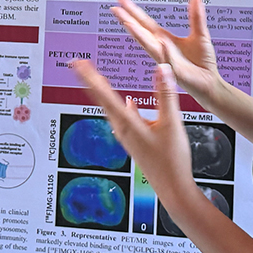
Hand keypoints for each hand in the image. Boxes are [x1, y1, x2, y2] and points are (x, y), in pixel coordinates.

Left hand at [71, 48, 199, 225]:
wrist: (174, 189)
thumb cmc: (172, 161)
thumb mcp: (172, 123)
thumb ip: (166, 94)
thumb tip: (162, 68)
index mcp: (128, 124)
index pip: (104, 94)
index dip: (90, 76)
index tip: (78, 63)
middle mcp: (123, 130)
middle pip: (102, 100)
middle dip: (91, 81)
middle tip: (79, 66)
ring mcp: (128, 137)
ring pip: (111, 110)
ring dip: (103, 93)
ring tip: (96, 80)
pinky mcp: (135, 142)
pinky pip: (123, 119)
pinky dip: (122, 108)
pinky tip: (130, 105)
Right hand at [108, 0, 226, 109]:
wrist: (210, 83)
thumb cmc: (203, 62)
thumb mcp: (200, 34)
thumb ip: (196, 16)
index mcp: (165, 39)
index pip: (146, 23)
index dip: (134, 11)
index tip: (122, 1)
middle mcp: (162, 49)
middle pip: (142, 32)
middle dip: (128, 20)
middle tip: (115, 9)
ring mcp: (166, 60)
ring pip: (150, 46)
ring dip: (139, 35)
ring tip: (128, 23)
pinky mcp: (175, 72)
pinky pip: (168, 60)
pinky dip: (164, 52)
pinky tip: (161, 43)